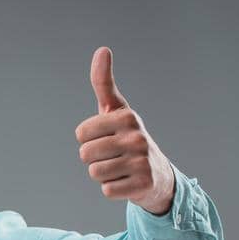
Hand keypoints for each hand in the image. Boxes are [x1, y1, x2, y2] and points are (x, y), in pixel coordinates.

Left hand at [74, 47, 175, 215]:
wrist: (157, 174)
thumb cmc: (128, 137)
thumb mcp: (116, 110)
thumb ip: (103, 82)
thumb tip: (102, 49)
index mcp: (127, 117)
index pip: (81, 133)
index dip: (88, 139)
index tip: (105, 137)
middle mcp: (136, 137)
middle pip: (85, 154)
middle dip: (94, 158)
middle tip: (113, 155)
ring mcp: (141, 162)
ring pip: (95, 173)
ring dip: (102, 174)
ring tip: (119, 168)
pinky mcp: (142, 185)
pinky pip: (107, 190)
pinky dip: (113, 189)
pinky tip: (127, 182)